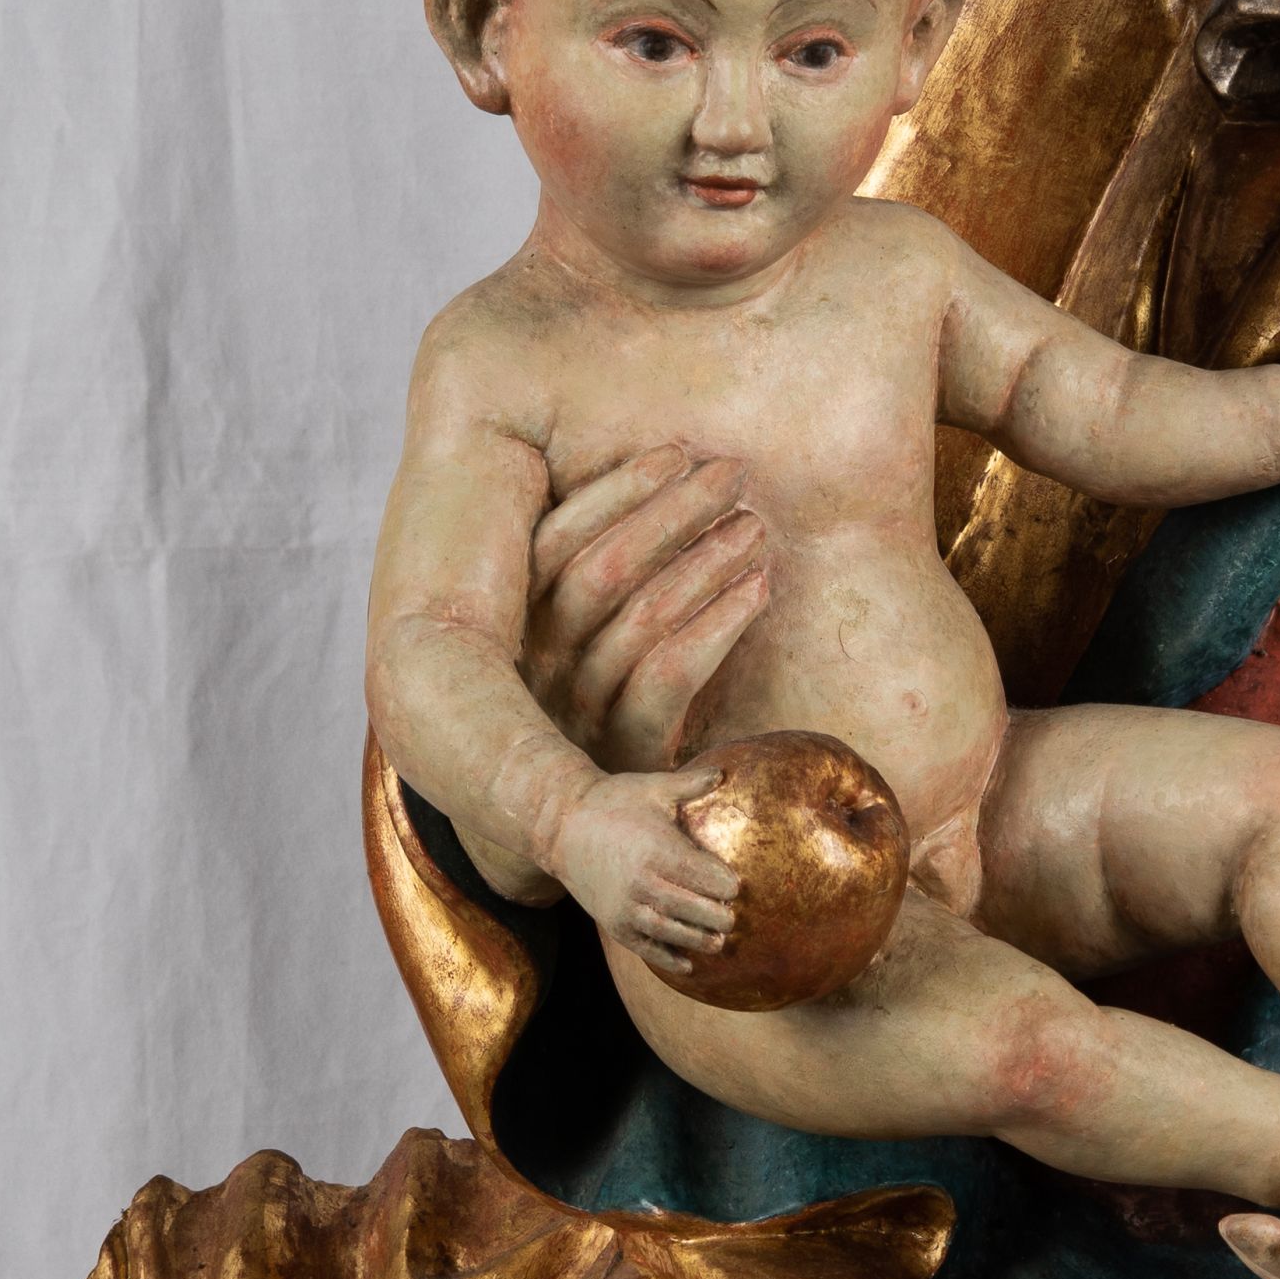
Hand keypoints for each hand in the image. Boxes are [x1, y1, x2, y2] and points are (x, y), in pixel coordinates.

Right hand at [523, 451, 771, 773]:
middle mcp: (540, 666)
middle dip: (671, 511)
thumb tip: (657, 485)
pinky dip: (721, 623)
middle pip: (601, 571)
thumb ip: (599, 577)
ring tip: (756, 528)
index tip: (674, 453)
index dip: (615, 492)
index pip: (553, 541)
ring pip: (641, 617)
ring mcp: (580, 710)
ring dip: (707, 561)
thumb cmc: (597, 709)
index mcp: (518, 627)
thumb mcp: (578, 642)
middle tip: (731, 474)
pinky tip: (760, 590)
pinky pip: (672, 674)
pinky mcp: (626, 748)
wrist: (591, 825)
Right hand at [551, 765, 743, 977]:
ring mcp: (624, 906)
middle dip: (717, 916)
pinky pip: (644, 946)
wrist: (560, 825)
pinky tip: (688, 964)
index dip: (723, 884)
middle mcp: (640, 882)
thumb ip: (689, 785)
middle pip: (690, 907)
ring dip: (697, 940)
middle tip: (733, 919)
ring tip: (718, 943)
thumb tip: (723, 773)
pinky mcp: (612, 922)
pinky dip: (666, 958)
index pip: (702, 875)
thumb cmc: (613, 802)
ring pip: (670, 931)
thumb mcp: (651, 788)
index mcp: (656, 849)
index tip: (736, 887)